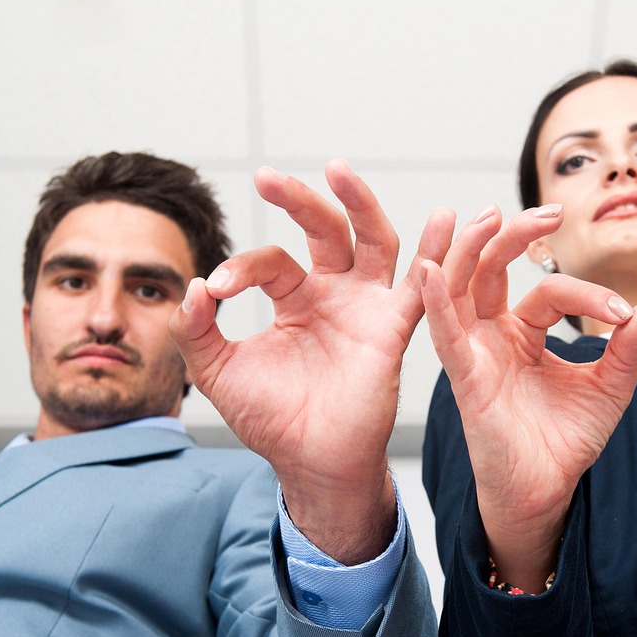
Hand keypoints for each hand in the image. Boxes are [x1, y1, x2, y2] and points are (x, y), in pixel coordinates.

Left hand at [170, 159, 454, 562]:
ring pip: (374, 240)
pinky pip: (420, 288)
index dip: (242, 268)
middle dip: (299, 200)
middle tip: (265, 176)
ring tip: (338, 171)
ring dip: (360, 203)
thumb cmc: (270, 420)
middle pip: (325, 229)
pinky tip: (445, 220)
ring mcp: (366, 308)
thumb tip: (191, 287)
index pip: (272, 261)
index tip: (217, 289)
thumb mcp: (217, 372)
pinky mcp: (392, 331)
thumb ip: (195, 330)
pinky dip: (436, 256)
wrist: (309, 465)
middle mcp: (335, 293)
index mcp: (296, 297)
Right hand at [421, 204, 636, 590]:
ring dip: (469, 250)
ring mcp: (474, 355)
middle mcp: (492, 338)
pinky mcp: (465, 379)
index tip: (624, 316)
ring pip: (460, 288)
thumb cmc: (564, 444)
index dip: (588, 295)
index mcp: (522, 335)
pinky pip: (444, 334)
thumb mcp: (608, 391)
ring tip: (487, 217)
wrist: (547, 494)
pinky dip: (436, 300)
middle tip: (547, 213)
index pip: (548, 292)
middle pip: (489, 270)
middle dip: (512, 236)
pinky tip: (434, 270)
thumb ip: (627, 354)